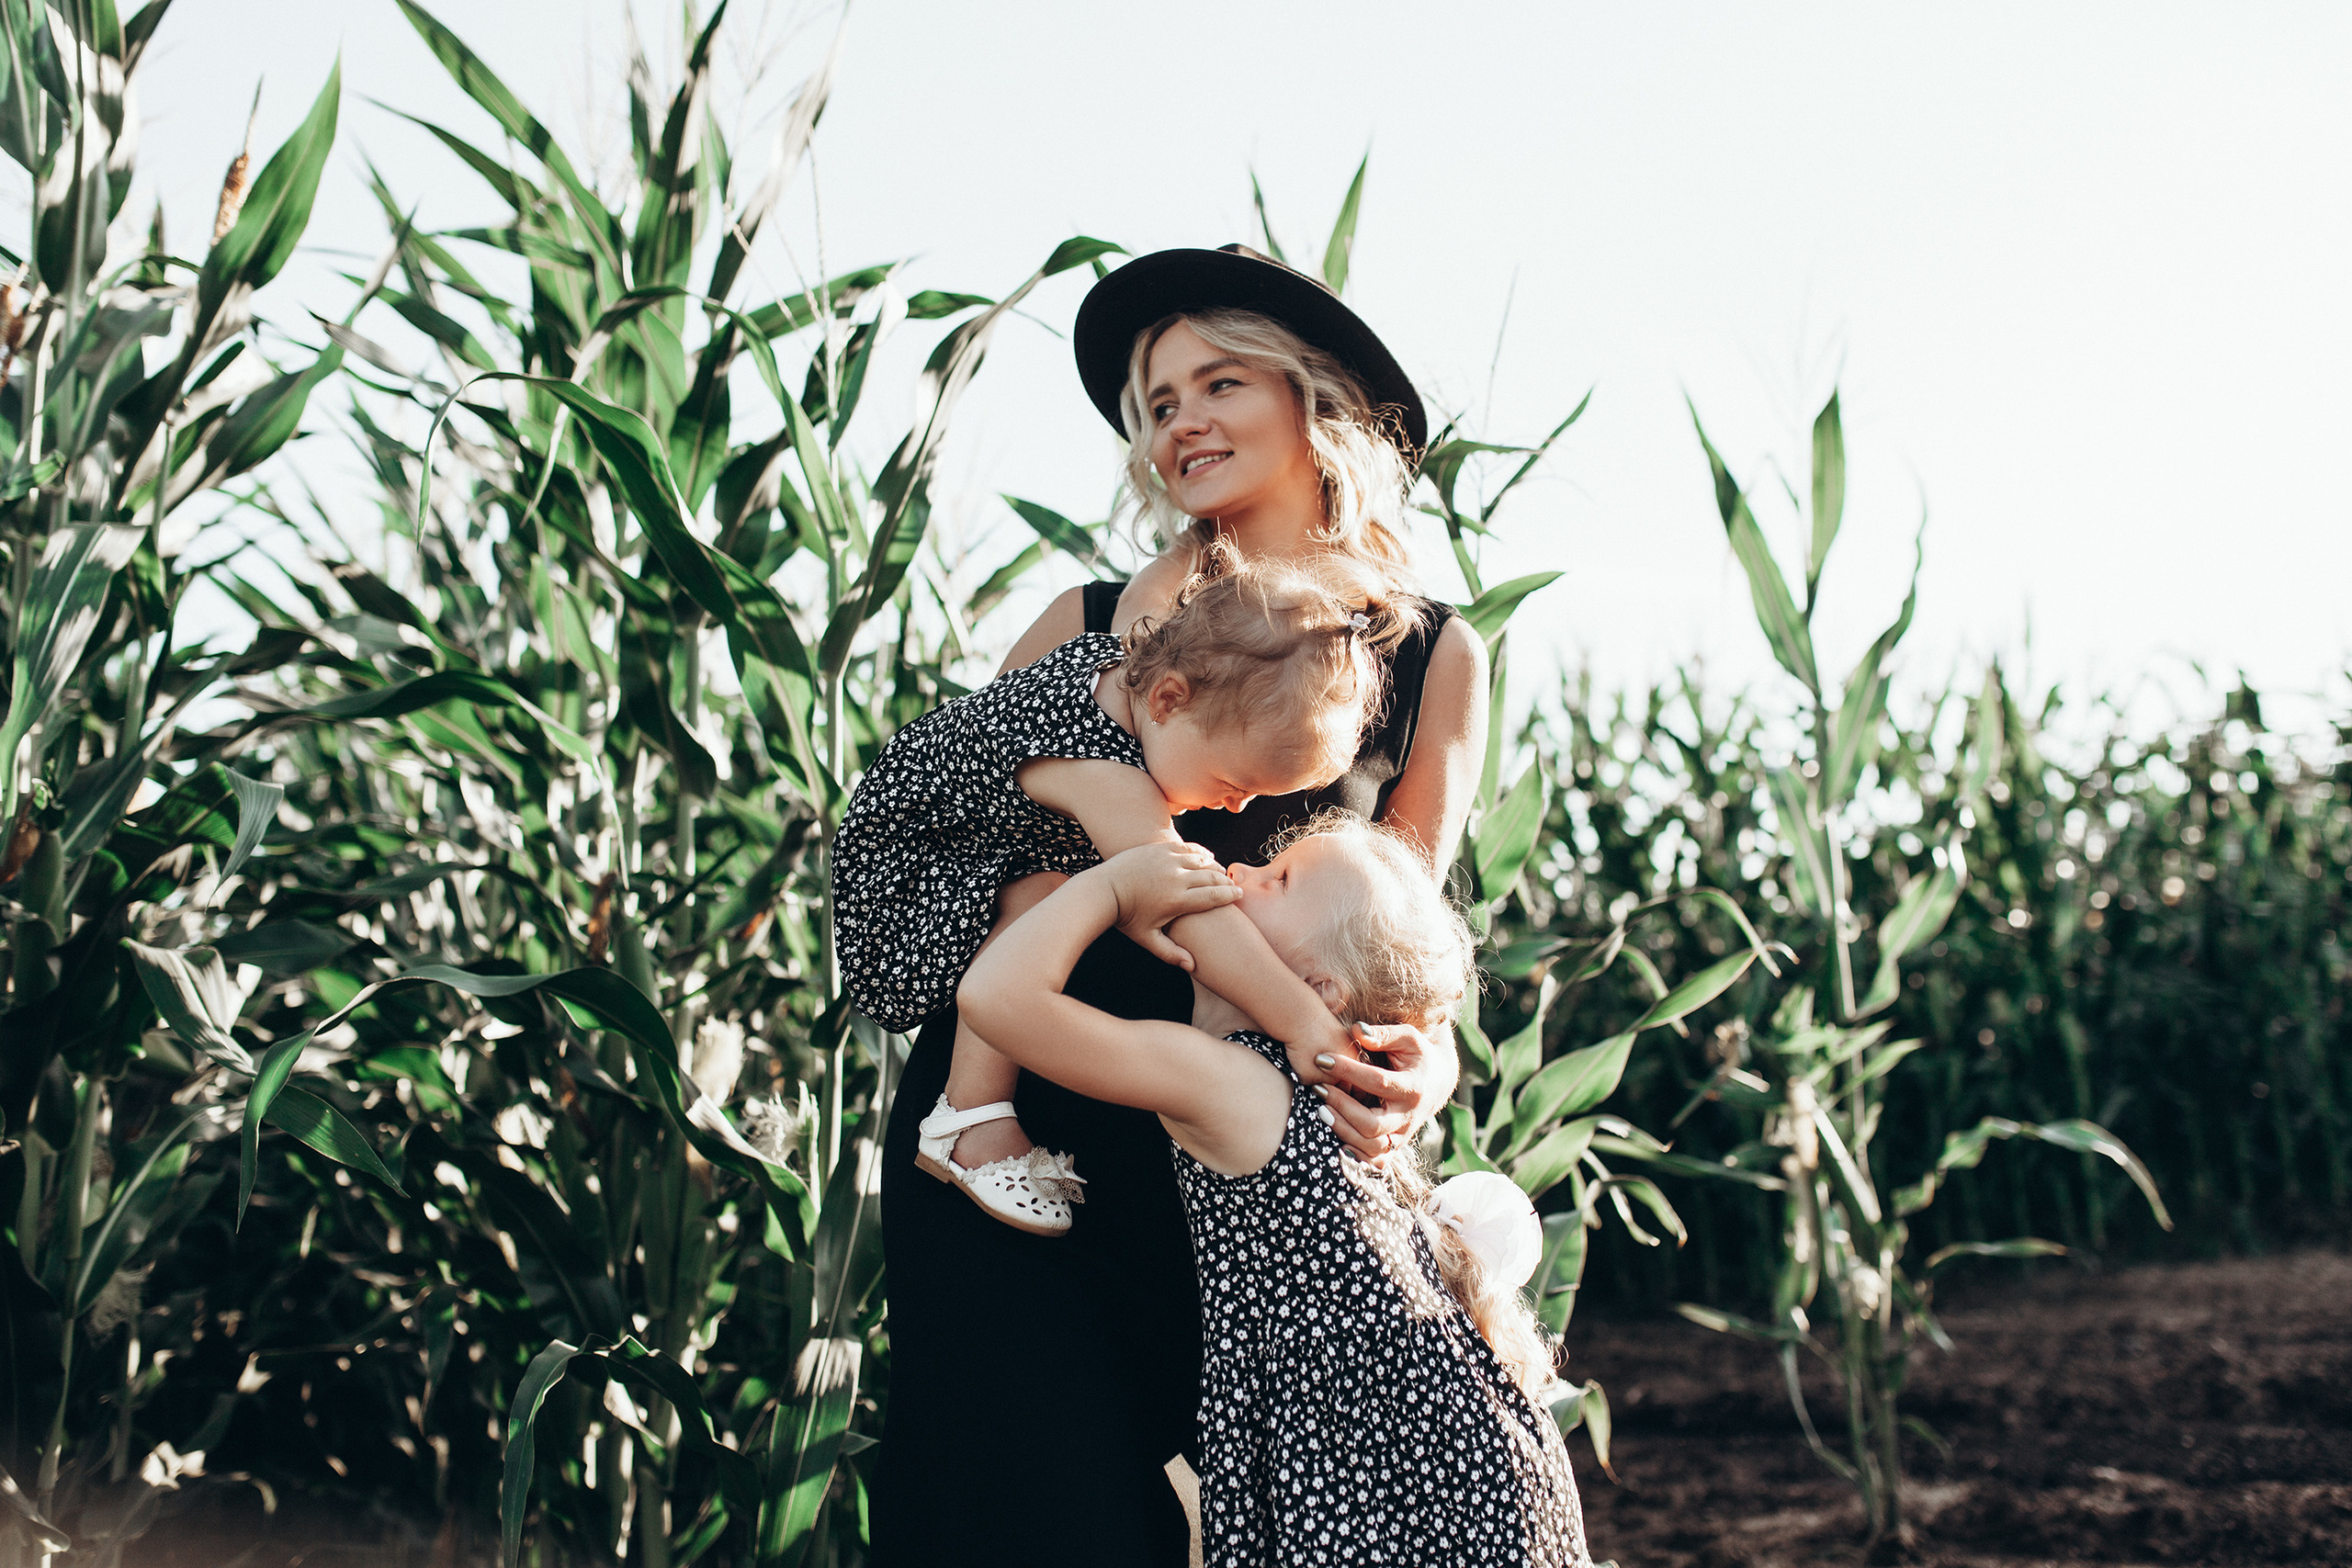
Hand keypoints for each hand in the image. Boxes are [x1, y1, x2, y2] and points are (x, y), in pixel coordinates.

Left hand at [1101, 841, 1240, 968]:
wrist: (1104, 889)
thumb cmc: (1126, 917)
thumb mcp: (1147, 939)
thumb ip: (1170, 953)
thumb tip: (1192, 966)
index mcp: (1177, 901)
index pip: (1214, 896)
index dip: (1230, 895)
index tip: (1239, 895)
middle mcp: (1177, 878)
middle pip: (1212, 876)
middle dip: (1225, 881)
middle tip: (1233, 885)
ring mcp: (1168, 860)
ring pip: (1202, 860)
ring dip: (1213, 866)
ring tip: (1220, 873)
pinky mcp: (1160, 848)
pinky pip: (1187, 848)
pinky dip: (1199, 853)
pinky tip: (1204, 858)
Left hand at [1306, 1019, 1458, 1164]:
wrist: (1437, 1082)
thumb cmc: (1416, 1054)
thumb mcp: (1407, 1038)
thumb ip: (1383, 1034)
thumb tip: (1357, 1030)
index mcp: (1413, 1087)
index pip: (1377, 1081)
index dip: (1348, 1070)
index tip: (1322, 1058)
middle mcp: (1409, 1116)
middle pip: (1372, 1124)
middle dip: (1341, 1106)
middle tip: (1318, 1088)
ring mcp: (1403, 1135)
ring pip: (1371, 1146)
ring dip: (1342, 1130)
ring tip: (1320, 1109)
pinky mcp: (1396, 1146)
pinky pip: (1376, 1162)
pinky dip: (1356, 1156)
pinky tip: (1335, 1139)